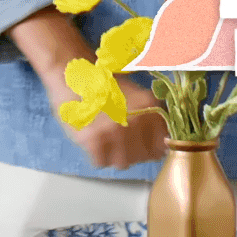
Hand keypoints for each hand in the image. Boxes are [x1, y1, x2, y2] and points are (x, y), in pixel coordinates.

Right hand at [52, 75, 166, 170]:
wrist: (72, 73)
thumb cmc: (104, 83)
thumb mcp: (136, 94)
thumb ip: (153, 116)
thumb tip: (164, 142)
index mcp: (148, 106)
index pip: (160, 147)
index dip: (153, 148)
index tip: (146, 146)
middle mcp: (134, 121)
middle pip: (142, 157)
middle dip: (135, 152)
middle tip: (123, 140)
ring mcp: (112, 132)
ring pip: (122, 163)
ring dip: (117, 156)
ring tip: (109, 140)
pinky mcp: (91, 140)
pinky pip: (101, 162)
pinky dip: (98, 155)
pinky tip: (96, 140)